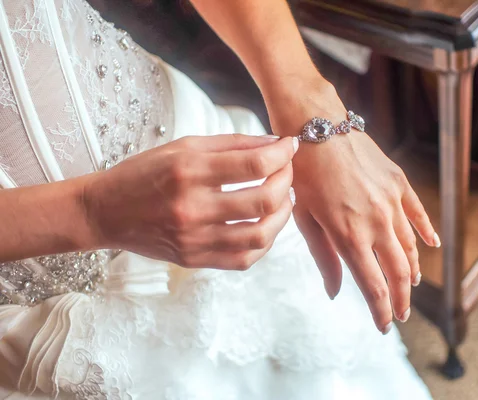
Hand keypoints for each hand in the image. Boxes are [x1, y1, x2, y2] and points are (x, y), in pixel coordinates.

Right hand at [82, 134, 297, 269]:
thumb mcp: (183, 147)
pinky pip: (244, 258)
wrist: (106, 212)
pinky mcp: (194, 260)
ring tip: (284, 199)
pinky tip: (266, 224)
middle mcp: (193, 207)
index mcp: (189, 171)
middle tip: (287, 171)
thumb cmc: (144, 173)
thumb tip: (274, 144)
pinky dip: (264, 241)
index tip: (289, 146)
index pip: (254, 164)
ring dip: (283, 215)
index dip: (282, 154)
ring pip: (260, 235)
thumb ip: (231, 145)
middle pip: (263, 200)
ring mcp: (194, 239)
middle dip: (286, 181)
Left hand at [267, 81, 438, 333]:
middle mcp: (376, 222)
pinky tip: (430, 246)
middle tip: (401, 315)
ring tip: (409, 287)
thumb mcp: (304, 217)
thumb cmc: (301, 172)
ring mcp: (391, 201)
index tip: (384, 327)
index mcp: (349, 235)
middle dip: (400, 299)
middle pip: (396, 272)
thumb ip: (324, 256)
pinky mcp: (398, 182)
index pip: (372, 285)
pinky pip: (417, 213)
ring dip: (410, 271)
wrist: (316, 125)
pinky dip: (425, 232)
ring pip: (409, 247)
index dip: (380, 311)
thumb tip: (335, 292)